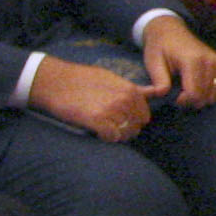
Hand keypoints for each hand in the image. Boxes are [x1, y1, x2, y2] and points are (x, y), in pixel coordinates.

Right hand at [27, 53, 151, 141]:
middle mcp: (124, 100)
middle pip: (136, 126)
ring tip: (104, 128)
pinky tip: (97, 132)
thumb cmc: (82, 79)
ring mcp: (112, 111)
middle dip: (126, 129)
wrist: (57, 82)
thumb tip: (158, 91)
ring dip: (116, 134)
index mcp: (130, 90)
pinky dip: (106, 138)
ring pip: (125, 134)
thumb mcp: (112, 78)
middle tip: (111, 126)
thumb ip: (134, 88)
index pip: (144, 115)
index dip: (133, 120)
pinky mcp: (97, 121)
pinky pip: (111, 137)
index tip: (121, 119)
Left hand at [139, 17, 215, 107]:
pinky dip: (211, 92)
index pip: (194, 94)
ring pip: (214, 95)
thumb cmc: (160, 47)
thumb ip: (159, 81)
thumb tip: (162, 95)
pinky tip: (199, 87)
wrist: (170, 30)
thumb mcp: (153, 63)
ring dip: (201, 98)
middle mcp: (210, 61)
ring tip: (188, 90)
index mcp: (193, 60)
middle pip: (204, 97)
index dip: (182, 102)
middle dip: (190, 101)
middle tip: (179, 94)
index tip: (173, 97)